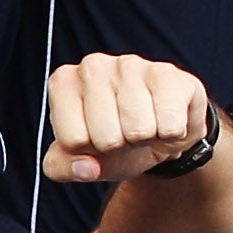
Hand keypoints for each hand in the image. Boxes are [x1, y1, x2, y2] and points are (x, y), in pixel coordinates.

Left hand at [38, 53, 215, 184]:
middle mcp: (91, 66)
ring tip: (143, 124)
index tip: (96, 137)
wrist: (161, 128)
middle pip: (106, 139)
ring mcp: (129, 64)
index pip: (73, 141)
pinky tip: (164, 117)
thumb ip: (64, 168)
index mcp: (62, 83)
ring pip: (139, 131)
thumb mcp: (80, 159)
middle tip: (124, 132)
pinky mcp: (165, 72)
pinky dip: (170, 133)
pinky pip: (169, 126)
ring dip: (146, 139)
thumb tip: (86, 167)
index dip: (90, 151)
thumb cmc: (115, 139)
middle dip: (119, 145)